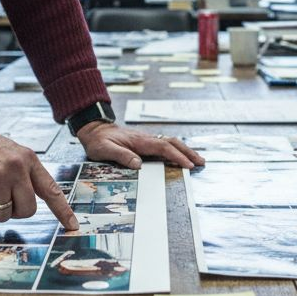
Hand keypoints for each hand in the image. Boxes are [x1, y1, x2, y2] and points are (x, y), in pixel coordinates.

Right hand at [0, 108, 77, 229]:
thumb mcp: (10, 152)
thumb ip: (22, 174)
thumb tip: (26, 203)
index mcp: (28, 159)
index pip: (50, 189)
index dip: (63, 210)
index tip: (72, 226)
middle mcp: (16, 168)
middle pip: (27, 211)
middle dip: (13, 212)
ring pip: (2, 215)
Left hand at [76, 123, 204, 168]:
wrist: (95, 130)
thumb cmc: (99, 142)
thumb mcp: (105, 150)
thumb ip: (121, 156)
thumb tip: (139, 165)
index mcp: (139, 141)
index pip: (163, 148)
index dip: (177, 156)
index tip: (188, 165)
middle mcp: (146, 139)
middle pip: (172, 143)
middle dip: (188, 152)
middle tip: (201, 163)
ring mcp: (147, 140)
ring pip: (171, 143)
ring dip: (185, 151)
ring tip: (197, 160)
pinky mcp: (145, 143)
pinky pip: (165, 145)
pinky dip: (176, 150)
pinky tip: (181, 157)